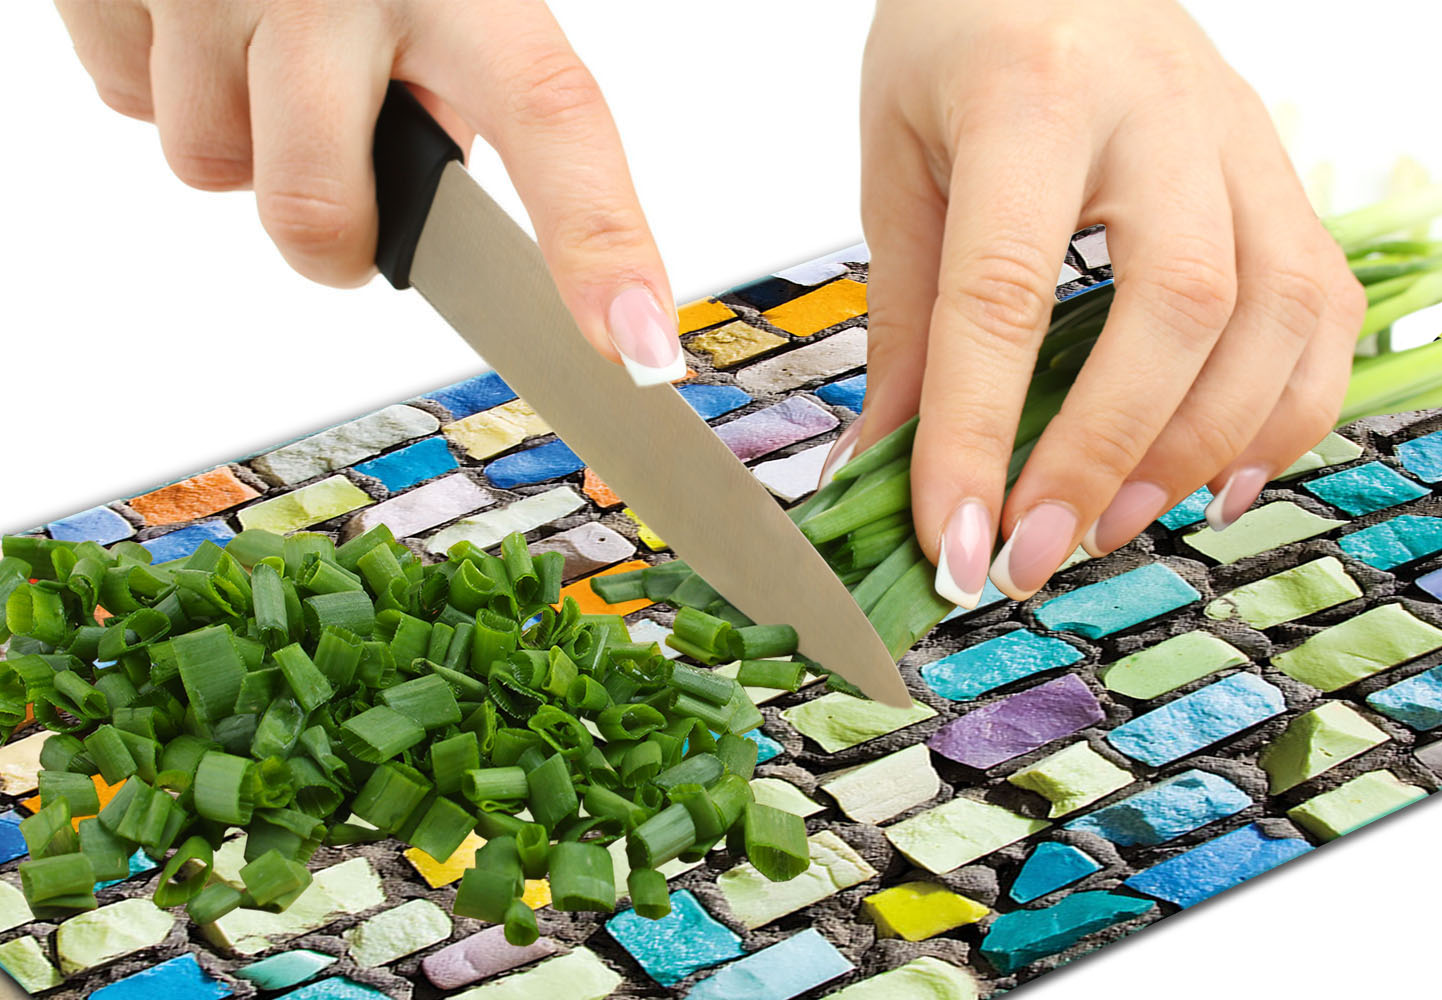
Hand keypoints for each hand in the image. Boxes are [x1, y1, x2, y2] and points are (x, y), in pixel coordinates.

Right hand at [55, 0, 683, 384]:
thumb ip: (469, 78)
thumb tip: (434, 195)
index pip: (551, 117)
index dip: (597, 241)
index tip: (637, 343)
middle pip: (322, 210)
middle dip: (329, 241)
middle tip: (341, 189)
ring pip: (210, 165)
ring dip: (239, 144)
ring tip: (259, 56)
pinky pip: (131, 101)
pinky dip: (164, 84)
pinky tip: (201, 26)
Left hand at [848, 0, 1364, 603]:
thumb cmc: (959, 34)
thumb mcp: (898, 159)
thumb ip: (902, 315)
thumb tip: (884, 464)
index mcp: (1035, 96)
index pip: (1006, 291)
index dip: (978, 434)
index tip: (952, 542)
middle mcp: (1162, 112)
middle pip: (1175, 308)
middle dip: (1102, 457)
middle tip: (1031, 554)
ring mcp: (1241, 140)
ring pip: (1276, 314)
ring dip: (1196, 449)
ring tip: (1108, 527)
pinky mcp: (1280, 174)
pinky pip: (1320, 308)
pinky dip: (1279, 412)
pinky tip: (1212, 478)